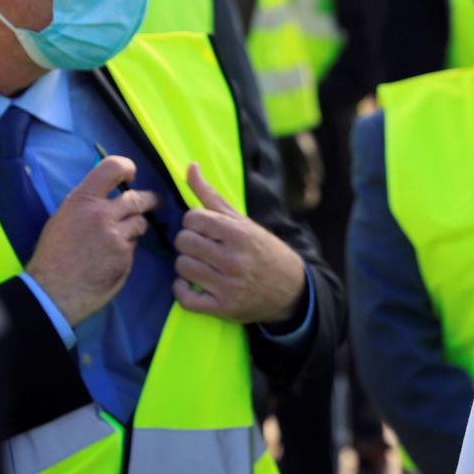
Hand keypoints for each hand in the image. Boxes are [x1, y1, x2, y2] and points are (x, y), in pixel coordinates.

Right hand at [26, 156, 158, 326]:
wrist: (52, 289)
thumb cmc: (52, 256)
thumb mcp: (63, 219)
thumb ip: (86, 207)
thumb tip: (106, 200)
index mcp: (81, 200)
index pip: (111, 168)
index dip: (126, 167)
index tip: (131, 174)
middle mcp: (102, 213)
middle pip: (138, 198)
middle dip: (149, 200)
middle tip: (153, 202)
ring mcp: (116, 234)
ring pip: (140, 223)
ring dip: (135, 228)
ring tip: (120, 239)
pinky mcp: (125, 255)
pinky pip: (134, 246)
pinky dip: (127, 250)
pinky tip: (112, 259)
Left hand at [174, 163, 306, 323]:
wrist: (292, 290)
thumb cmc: (263, 250)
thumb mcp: (243, 221)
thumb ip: (211, 195)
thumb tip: (190, 166)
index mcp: (239, 233)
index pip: (192, 218)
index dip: (194, 223)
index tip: (206, 230)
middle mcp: (233, 259)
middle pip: (183, 242)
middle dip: (189, 243)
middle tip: (203, 248)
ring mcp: (228, 285)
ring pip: (182, 267)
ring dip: (187, 265)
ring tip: (202, 265)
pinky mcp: (223, 308)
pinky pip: (185, 297)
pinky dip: (182, 290)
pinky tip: (193, 284)